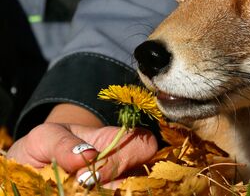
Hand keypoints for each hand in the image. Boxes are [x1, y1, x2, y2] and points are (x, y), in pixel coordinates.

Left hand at [7, 104, 157, 186]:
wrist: (26, 171)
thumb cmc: (42, 147)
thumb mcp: (44, 137)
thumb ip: (62, 143)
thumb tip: (88, 156)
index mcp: (115, 143)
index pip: (145, 144)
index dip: (127, 157)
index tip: (87, 175)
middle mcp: (123, 170)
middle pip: (139, 180)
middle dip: (110, 187)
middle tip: (77, 188)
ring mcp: (114, 189)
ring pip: (126, 194)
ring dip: (101, 195)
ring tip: (71, 193)